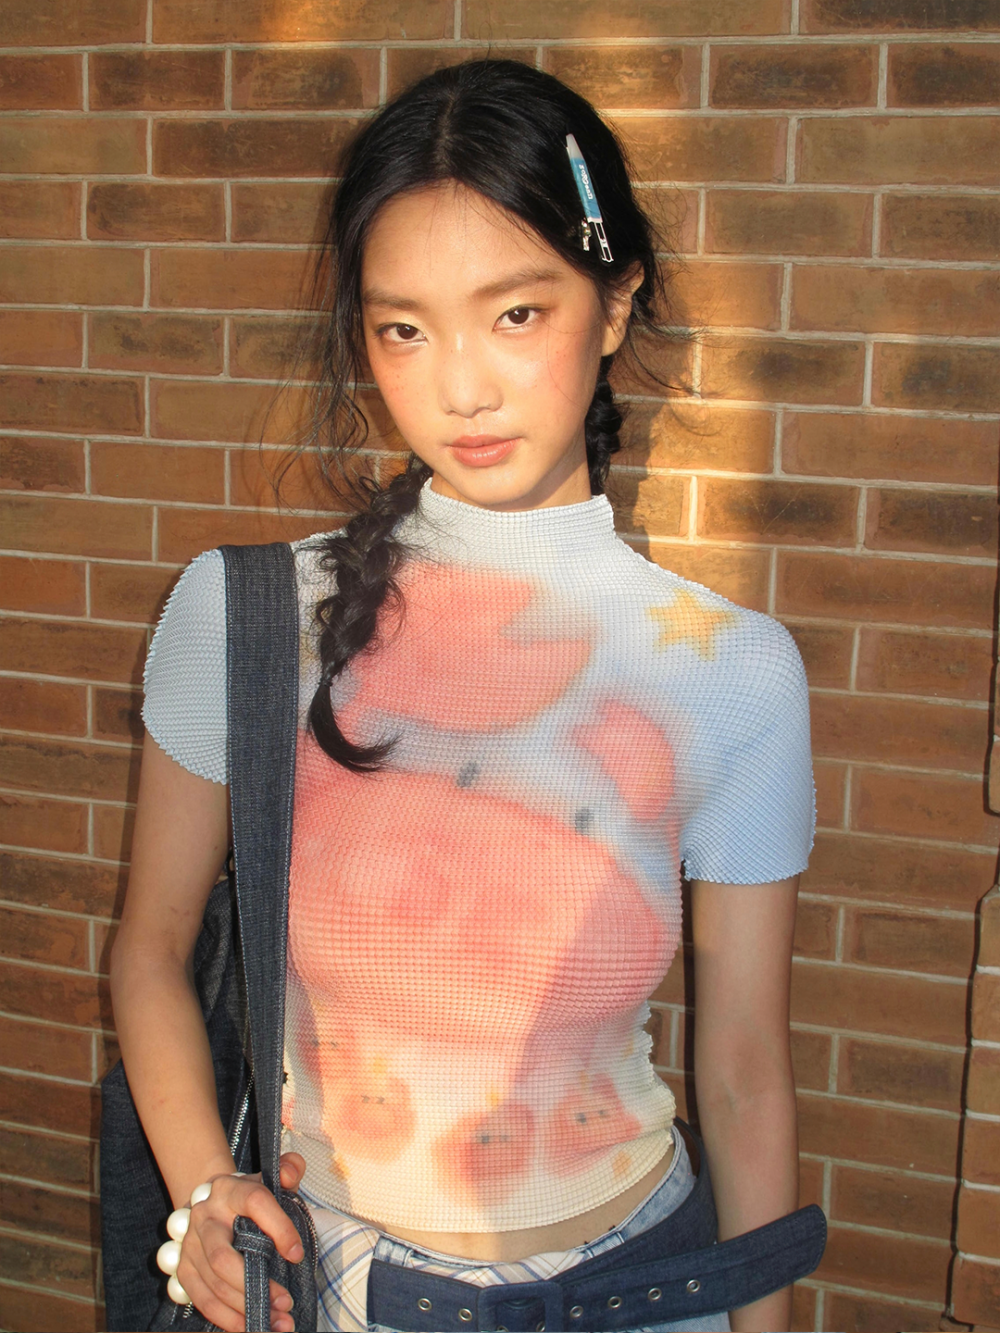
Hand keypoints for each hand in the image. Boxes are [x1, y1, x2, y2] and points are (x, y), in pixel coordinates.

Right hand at [174, 1153, 307, 1332]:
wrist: (210, 1203)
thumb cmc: (248, 1197)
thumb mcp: (268, 1180)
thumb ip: (287, 1170)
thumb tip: (293, 1169)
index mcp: (230, 1189)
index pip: (255, 1202)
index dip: (279, 1227)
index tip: (298, 1254)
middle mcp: (204, 1216)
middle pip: (223, 1257)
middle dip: (255, 1284)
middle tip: (286, 1301)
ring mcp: (190, 1245)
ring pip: (214, 1284)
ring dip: (246, 1308)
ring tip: (278, 1321)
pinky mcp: (184, 1270)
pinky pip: (202, 1300)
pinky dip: (226, 1318)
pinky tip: (250, 1325)